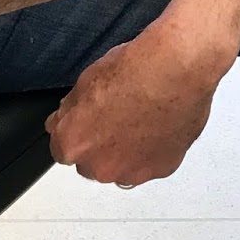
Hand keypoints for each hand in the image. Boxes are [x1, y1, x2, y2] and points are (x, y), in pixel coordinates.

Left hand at [45, 17, 229, 185]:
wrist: (176, 68)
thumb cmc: (136, 70)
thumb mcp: (87, 80)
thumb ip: (71, 109)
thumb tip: (64, 119)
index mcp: (73, 143)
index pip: (63, 149)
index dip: (77, 133)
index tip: (89, 123)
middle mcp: (99, 165)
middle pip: (92, 164)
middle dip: (101, 146)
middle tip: (119, 118)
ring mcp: (132, 171)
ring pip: (122, 168)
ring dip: (127, 152)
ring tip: (143, 121)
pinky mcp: (161, 169)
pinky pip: (151, 164)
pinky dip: (154, 151)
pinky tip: (160, 125)